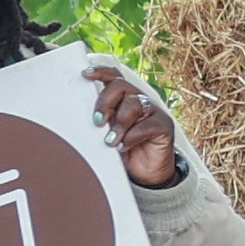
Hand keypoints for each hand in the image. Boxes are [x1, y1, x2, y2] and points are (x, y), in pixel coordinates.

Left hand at [86, 62, 178, 187]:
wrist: (145, 173)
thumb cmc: (122, 150)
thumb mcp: (105, 133)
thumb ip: (99, 121)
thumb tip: (80, 117)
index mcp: (122, 98)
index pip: (113, 76)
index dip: (100, 72)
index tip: (85, 75)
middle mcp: (138, 99)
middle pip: (120, 86)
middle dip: (105, 102)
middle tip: (97, 121)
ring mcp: (152, 111)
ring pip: (133, 104)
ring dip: (119, 123)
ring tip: (110, 141)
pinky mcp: (164, 125)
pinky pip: (146, 124)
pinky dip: (131, 137)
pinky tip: (123, 147)